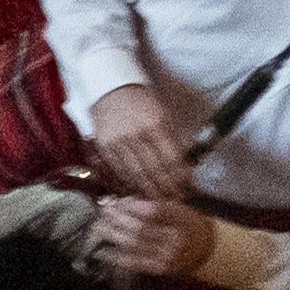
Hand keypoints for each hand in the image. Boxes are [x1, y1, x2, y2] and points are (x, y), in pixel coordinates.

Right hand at [85, 82, 193, 203]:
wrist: (110, 89)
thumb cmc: (141, 102)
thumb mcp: (163, 116)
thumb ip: (171, 142)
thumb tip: (182, 169)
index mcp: (154, 125)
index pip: (170, 159)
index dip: (180, 177)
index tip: (186, 188)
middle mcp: (134, 135)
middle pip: (153, 171)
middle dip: (166, 189)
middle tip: (174, 199)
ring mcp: (116, 142)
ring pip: (135, 175)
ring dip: (148, 191)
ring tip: (159, 200)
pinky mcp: (102, 146)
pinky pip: (117, 171)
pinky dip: (128, 185)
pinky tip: (138, 191)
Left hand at [92, 195, 218, 280]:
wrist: (204, 249)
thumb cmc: (184, 223)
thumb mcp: (176, 207)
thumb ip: (152, 205)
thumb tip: (122, 202)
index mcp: (180, 218)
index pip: (152, 211)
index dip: (131, 206)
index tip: (116, 202)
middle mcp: (175, 239)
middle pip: (140, 228)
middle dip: (116, 219)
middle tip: (102, 212)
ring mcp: (167, 256)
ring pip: (134, 245)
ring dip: (112, 236)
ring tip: (97, 228)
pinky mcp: (160, 269)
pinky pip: (135, 262)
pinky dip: (116, 257)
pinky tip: (101, 252)